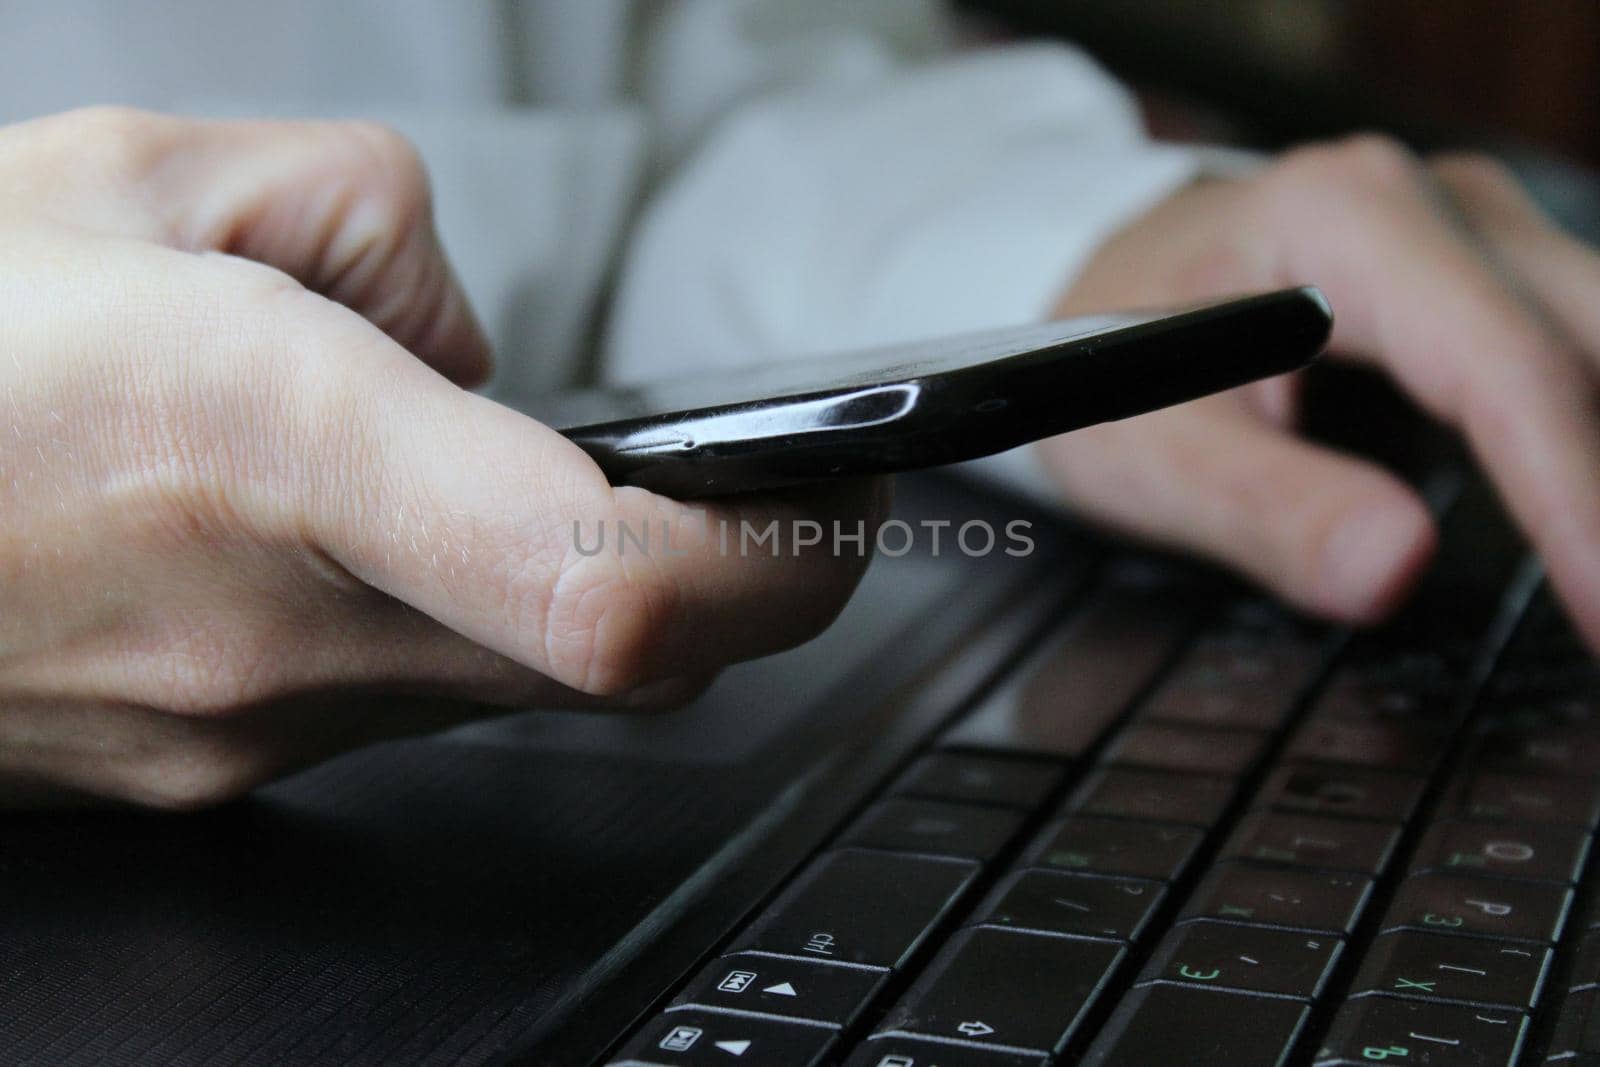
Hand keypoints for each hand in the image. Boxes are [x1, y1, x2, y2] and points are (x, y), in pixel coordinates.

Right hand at [0, 108, 881, 809]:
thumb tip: (471, 340)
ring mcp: (248, 728)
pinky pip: (415, 697)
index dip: (781, 560)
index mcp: (269, 438)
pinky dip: (457, 614)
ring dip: (575, 576)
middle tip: (767, 480)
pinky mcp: (218, 768)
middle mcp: (274, 625)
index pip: (610, 580)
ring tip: (503, 463)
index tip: (850, 502)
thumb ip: (371, 231)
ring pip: (520, 677)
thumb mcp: (149, 175)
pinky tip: (384, 533)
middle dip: (728, 566)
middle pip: (618, 653)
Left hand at [1041, 136, 1599, 647]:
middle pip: (1593, 333)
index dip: (1576, 497)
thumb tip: (1394, 567)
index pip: (1505, 366)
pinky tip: (1587, 515)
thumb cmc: (1102, 356)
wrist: (1088, 288)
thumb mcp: (1144, 445)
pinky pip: (1579, 347)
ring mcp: (1473, 232)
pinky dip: (1592, 432)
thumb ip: (1264, 506)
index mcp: (1343, 221)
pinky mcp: (1491, 273)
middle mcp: (1432, 206)